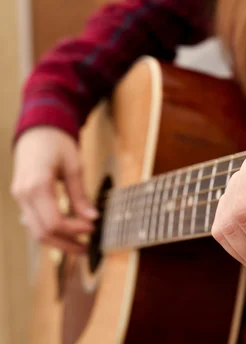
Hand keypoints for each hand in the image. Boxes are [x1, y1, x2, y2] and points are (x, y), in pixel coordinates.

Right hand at [11, 127, 97, 252]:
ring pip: (36, 232)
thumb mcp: (74, 166)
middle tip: (88, 247)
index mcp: (37, 185)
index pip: (54, 221)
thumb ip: (80, 194)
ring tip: (80, 245)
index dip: (75, 230)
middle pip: (43, 232)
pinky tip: (67, 234)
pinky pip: (34, 223)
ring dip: (58, 242)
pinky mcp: (22, 199)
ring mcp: (20, 198)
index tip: (93, 228)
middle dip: (66, 243)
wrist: (37, 131)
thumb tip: (92, 217)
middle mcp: (23, 195)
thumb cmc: (57, 144)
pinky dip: (50, 232)